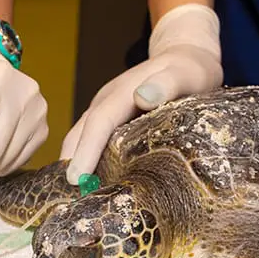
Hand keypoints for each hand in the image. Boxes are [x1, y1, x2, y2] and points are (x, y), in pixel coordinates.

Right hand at [61, 3, 222, 183]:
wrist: (186, 55)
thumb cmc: (190, 69)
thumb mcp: (186, 74)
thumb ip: (167, 84)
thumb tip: (141, 97)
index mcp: (122, 93)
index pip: (99, 123)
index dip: (86, 151)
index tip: (75, 178)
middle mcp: (107, 102)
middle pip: (81, 134)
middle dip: (72, 165)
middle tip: (68, 202)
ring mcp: (106, 110)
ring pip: (82, 137)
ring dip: (75, 165)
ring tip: (73, 199)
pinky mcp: (112, 120)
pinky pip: (92, 140)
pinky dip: (86, 160)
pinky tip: (89, 183)